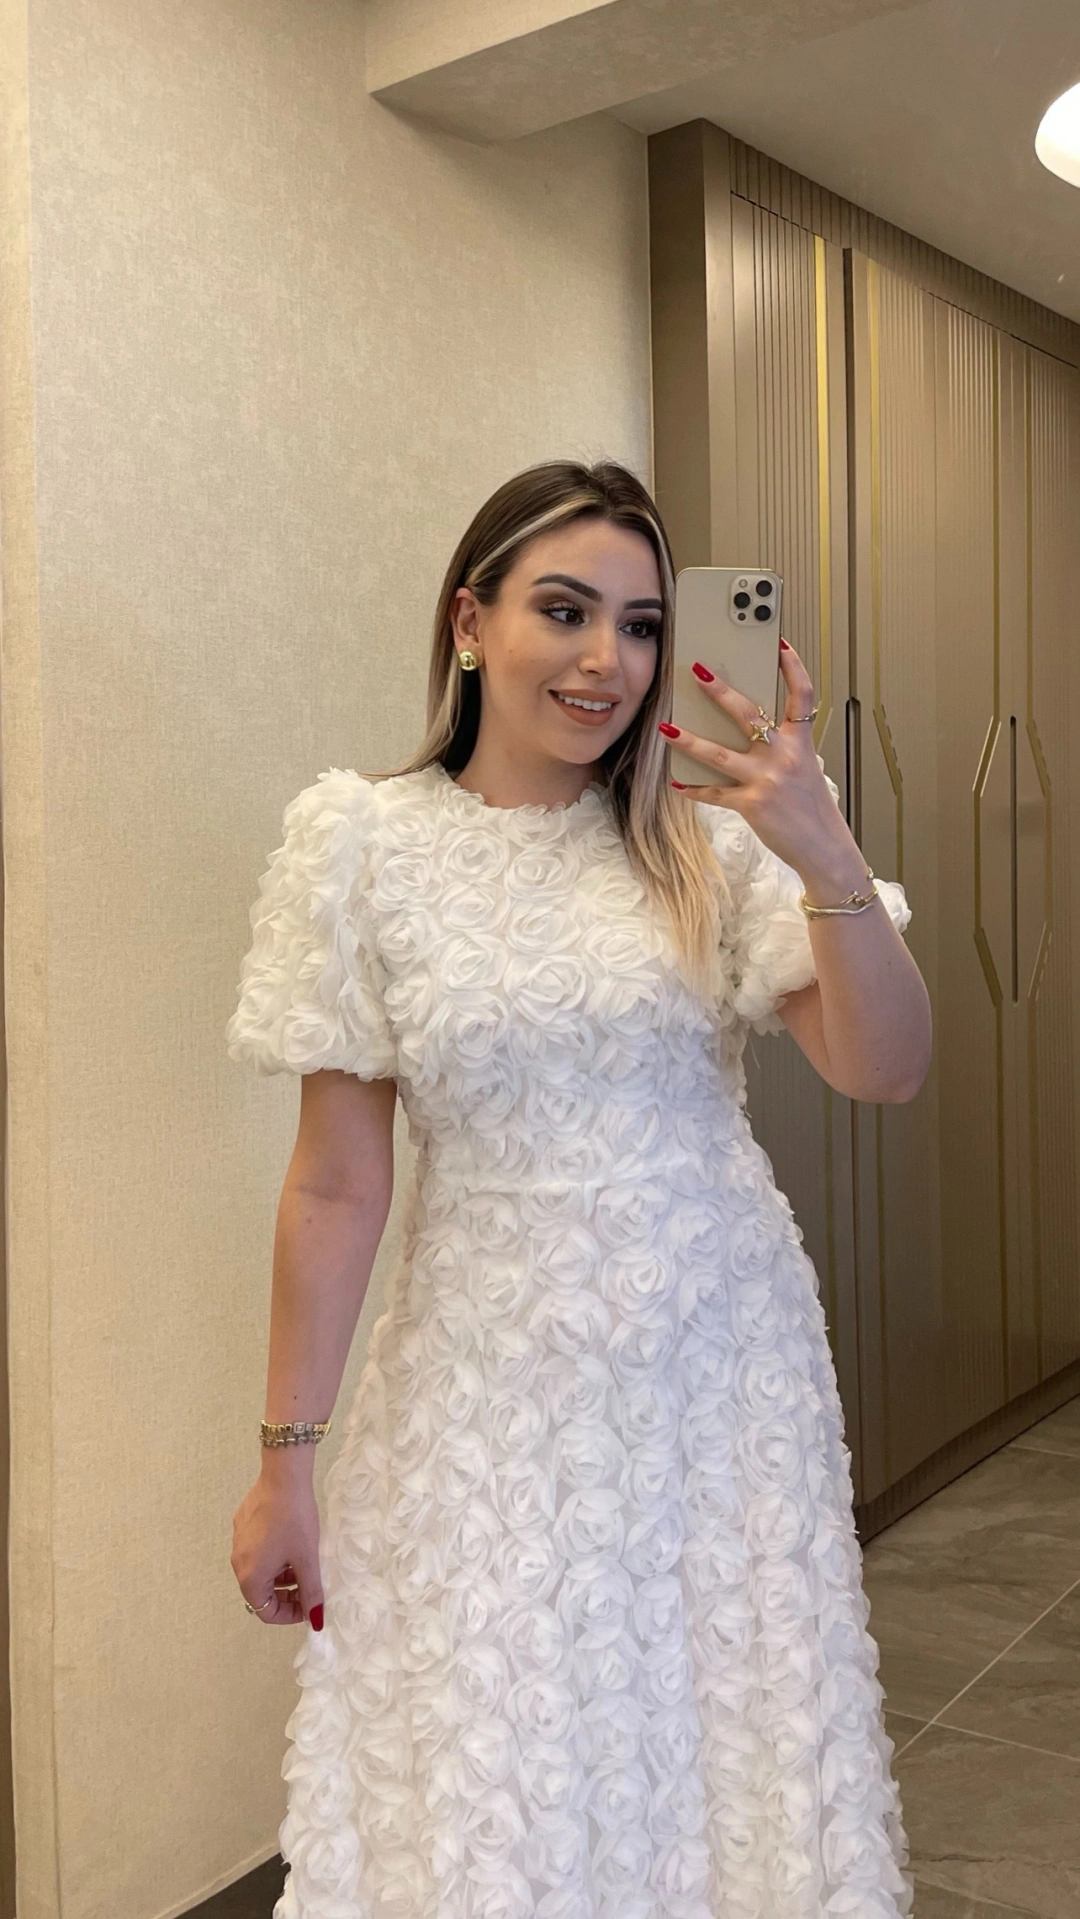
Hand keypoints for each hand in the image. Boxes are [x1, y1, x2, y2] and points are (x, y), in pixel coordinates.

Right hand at [231, 1457, 324, 1628]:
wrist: (283, 1476)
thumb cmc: (295, 1520)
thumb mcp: (307, 1559)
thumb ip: (311, 1592)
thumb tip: (316, 1621)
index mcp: (250, 1576)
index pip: (266, 1612)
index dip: (290, 1614)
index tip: (309, 1604)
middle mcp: (238, 1562)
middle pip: (261, 1592)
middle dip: (287, 1594)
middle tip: (309, 1585)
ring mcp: (237, 1542)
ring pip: (259, 1571)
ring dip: (281, 1575)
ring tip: (303, 1562)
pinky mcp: (241, 1525)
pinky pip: (256, 1552)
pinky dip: (274, 1557)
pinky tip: (291, 1541)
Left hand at [664, 638, 866, 892]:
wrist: (824, 847)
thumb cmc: (811, 806)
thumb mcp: (804, 768)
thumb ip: (781, 745)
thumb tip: (745, 728)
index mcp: (802, 742)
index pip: (802, 695)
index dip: (792, 667)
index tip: (779, 643)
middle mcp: (785, 756)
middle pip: (749, 714)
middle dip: (719, 691)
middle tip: (697, 670)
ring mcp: (767, 780)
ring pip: (720, 754)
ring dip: (690, 740)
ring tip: (666, 728)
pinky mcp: (752, 805)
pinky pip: (715, 794)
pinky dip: (695, 788)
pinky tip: (677, 782)